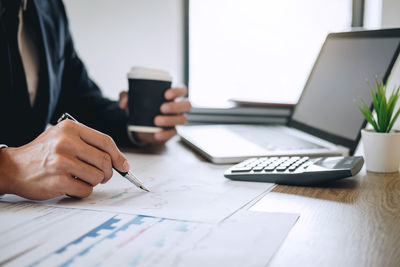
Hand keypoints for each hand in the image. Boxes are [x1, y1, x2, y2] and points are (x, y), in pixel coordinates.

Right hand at [0, 120, 128, 199]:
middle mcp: (66, 142)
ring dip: (94, 182)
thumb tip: (120, 161)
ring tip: (82, 179)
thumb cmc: (43, 153)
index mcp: (70, 128)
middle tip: (103, 176)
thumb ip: (88, 144)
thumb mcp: (63, 137)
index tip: (124, 165)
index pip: (105, 141)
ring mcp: (61, 162)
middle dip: (108, 172)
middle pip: (105, 160)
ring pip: (98, 176)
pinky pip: (86, 189)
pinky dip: (83, 190)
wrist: (12, 167)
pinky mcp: (58, 181)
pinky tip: (73, 186)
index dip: (119, 156)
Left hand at [119, 87, 191, 144]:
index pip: (182, 90)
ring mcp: (176, 119)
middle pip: (187, 105)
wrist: (139, 124)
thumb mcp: (132, 98)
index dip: (178, 91)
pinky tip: (156, 134)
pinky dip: (165, 134)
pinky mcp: (172, 131)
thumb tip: (123, 103)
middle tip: (162, 108)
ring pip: (183, 119)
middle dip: (176, 106)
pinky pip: (174, 133)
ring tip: (156, 121)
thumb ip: (126, 96)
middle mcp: (178, 107)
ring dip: (171, 120)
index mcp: (172, 95)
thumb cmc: (140, 106)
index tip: (166, 94)